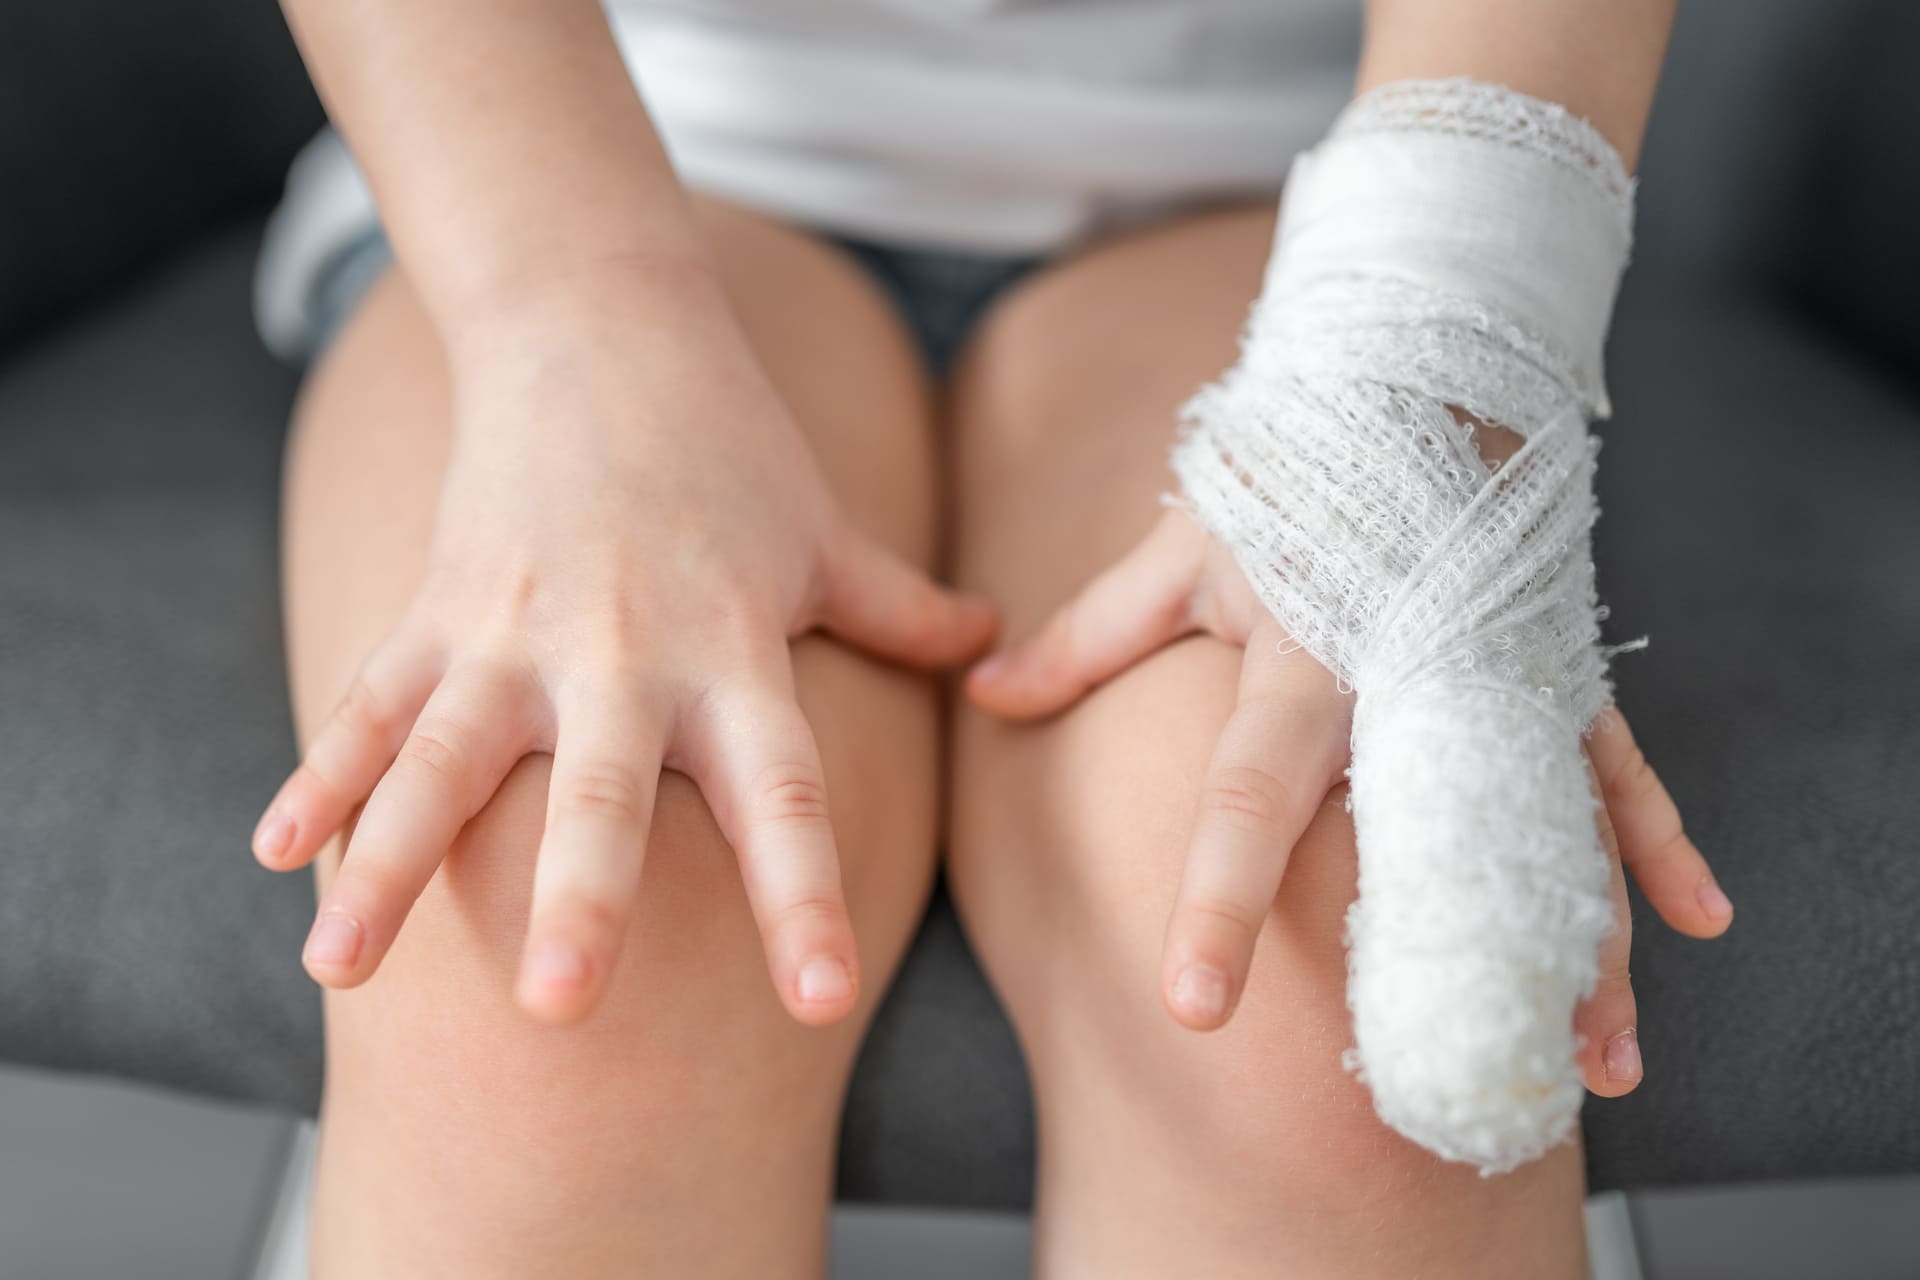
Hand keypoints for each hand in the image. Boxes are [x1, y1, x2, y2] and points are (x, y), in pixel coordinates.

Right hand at [251, 265, 996, 1026]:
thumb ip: (903, 609)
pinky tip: (272, 854)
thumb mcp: (828, 531)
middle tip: (560, 1007)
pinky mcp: (438, 603)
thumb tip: (996, 646)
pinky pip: (371, 700)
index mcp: (736, 650)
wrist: (603, 321)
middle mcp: (626, 652)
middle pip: (605, 790)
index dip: (800, 895)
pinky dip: (321, 773)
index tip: (819, 998)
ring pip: (447, 759)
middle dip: (580, 896)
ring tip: (339, 968)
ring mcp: (517, 628)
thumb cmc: (734, 444)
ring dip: (390, 865)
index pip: (784, 790)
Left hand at [966, 505, 1731, 1095]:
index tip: (1192, 1003)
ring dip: (1576, 944)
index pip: (1250, 799)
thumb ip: (1086, 637)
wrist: (1410, 381)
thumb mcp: (1176, 553)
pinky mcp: (1554, 671)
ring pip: (1539, 826)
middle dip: (1429, 966)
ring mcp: (1495, 679)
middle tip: (1434, 1078)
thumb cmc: (1283, 478)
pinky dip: (1660, 837)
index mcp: (1302, 658)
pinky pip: (1616, 764)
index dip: (1219, 901)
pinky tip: (1702, 918)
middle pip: (1415, 843)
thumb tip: (985, 696)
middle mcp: (1408, 681)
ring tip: (1595, 1061)